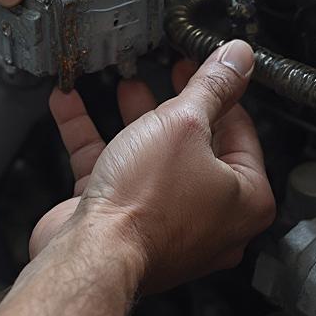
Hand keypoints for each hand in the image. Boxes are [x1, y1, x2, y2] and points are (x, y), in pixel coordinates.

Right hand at [32, 41, 274, 291]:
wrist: (92, 256)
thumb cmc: (146, 207)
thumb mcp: (184, 124)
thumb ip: (211, 86)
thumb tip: (238, 59)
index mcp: (245, 200)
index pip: (241, 132)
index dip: (223, 92)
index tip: (209, 67)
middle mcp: (210, 216)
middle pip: (196, 144)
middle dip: (176, 103)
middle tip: (174, 72)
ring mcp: (165, 221)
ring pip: (152, 155)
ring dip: (136, 117)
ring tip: (127, 84)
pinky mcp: (123, 221)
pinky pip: (111, 168)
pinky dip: (92, 135)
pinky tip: (70, 104)